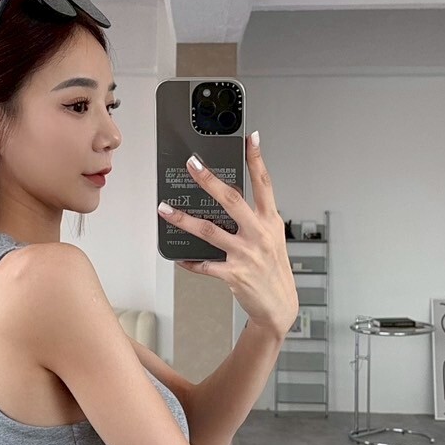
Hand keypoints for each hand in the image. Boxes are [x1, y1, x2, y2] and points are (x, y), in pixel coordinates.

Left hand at [160, 133, 298, 338]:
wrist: (280, 306)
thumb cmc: (273, 269)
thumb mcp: (271, 237)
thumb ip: (254, 218)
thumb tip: (223, 199)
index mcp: (270, 221)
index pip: (264, 184)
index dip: (258, 160)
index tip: (251, 138)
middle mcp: (259, 234)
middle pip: (231, 200)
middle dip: (209, 179)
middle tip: (192, 163)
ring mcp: (246, 254)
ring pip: (209, 230)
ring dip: (183, 218)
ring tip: (164, 208)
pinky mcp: (234, 274)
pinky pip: (204, 264)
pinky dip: (189, 260)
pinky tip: (177, 256)